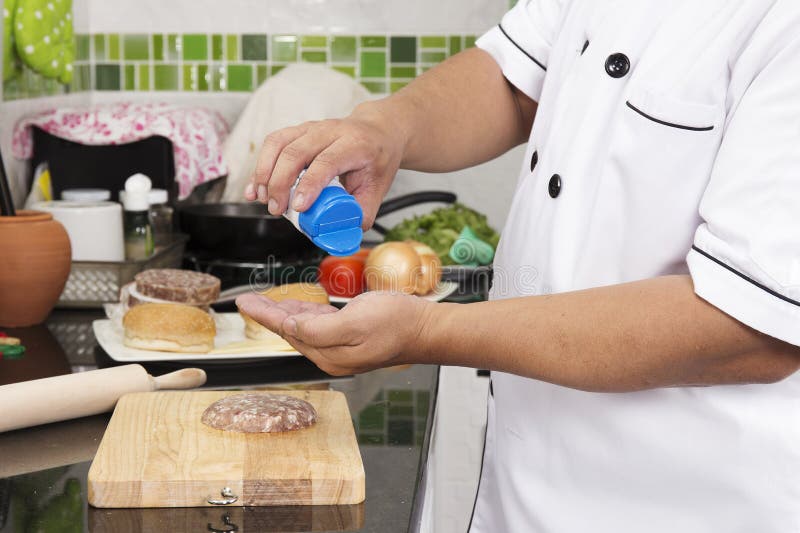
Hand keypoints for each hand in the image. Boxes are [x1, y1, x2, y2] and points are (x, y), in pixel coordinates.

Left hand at [235, 291, 430, 375]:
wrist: (425, 329)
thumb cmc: (396, 323)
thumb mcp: (356, 323)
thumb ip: (319, 328)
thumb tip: (291, 326)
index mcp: (329, 354)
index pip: (288, 331)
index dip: (264, 315)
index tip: (244, 303)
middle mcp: (331, 354)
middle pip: (291, 330)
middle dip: (269, 314)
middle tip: (248, 300)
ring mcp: (342, 347)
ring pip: (304, 327)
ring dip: (285, 311)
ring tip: (266, 301)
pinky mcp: (351, 337)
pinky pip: (321, 324)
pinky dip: (306, 312)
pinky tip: (299, 305)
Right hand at [245, 103, 406, 229]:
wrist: (377, 132)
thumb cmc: (376, 159)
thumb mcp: (378, 187)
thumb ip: (362, 213)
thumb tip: (344, 235)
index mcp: (354, 144)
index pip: (326, 162)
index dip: (309, 185)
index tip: (298, 207)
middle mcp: (330, 131)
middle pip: (296, 152)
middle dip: (280, 183)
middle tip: (277, 210)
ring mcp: (312, 128)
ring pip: (279, 144)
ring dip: (265, 173)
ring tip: (263, 199)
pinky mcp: (298, 131)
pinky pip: (273, 143)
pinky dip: (260, 166)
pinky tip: (256, 187)